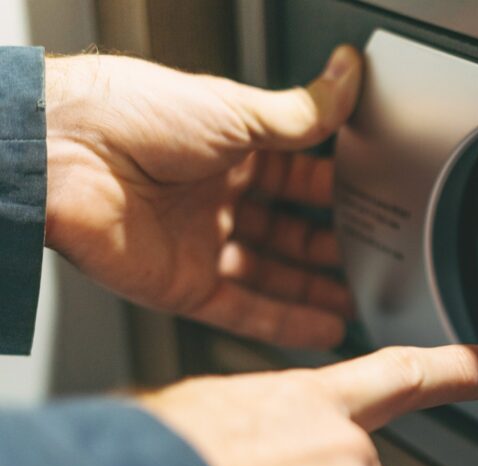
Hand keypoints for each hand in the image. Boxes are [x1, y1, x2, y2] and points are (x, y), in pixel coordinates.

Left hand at [44, 46, 361, 346]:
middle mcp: (213, 198)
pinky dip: (286, 323)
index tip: (372, 202)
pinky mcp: (183, 287)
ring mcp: (199, 244)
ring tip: (359, 302)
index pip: (295, 176)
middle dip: (330, 246)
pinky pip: (245, 311)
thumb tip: (347, 79)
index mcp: (227, 150)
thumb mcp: (235, 110)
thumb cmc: (130, 115)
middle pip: (286, 231)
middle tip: (372, 259)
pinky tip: (324, 329)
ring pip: (271, 276)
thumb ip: (302, 114)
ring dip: (314, 291)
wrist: (60, 154)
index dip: (333, 191)